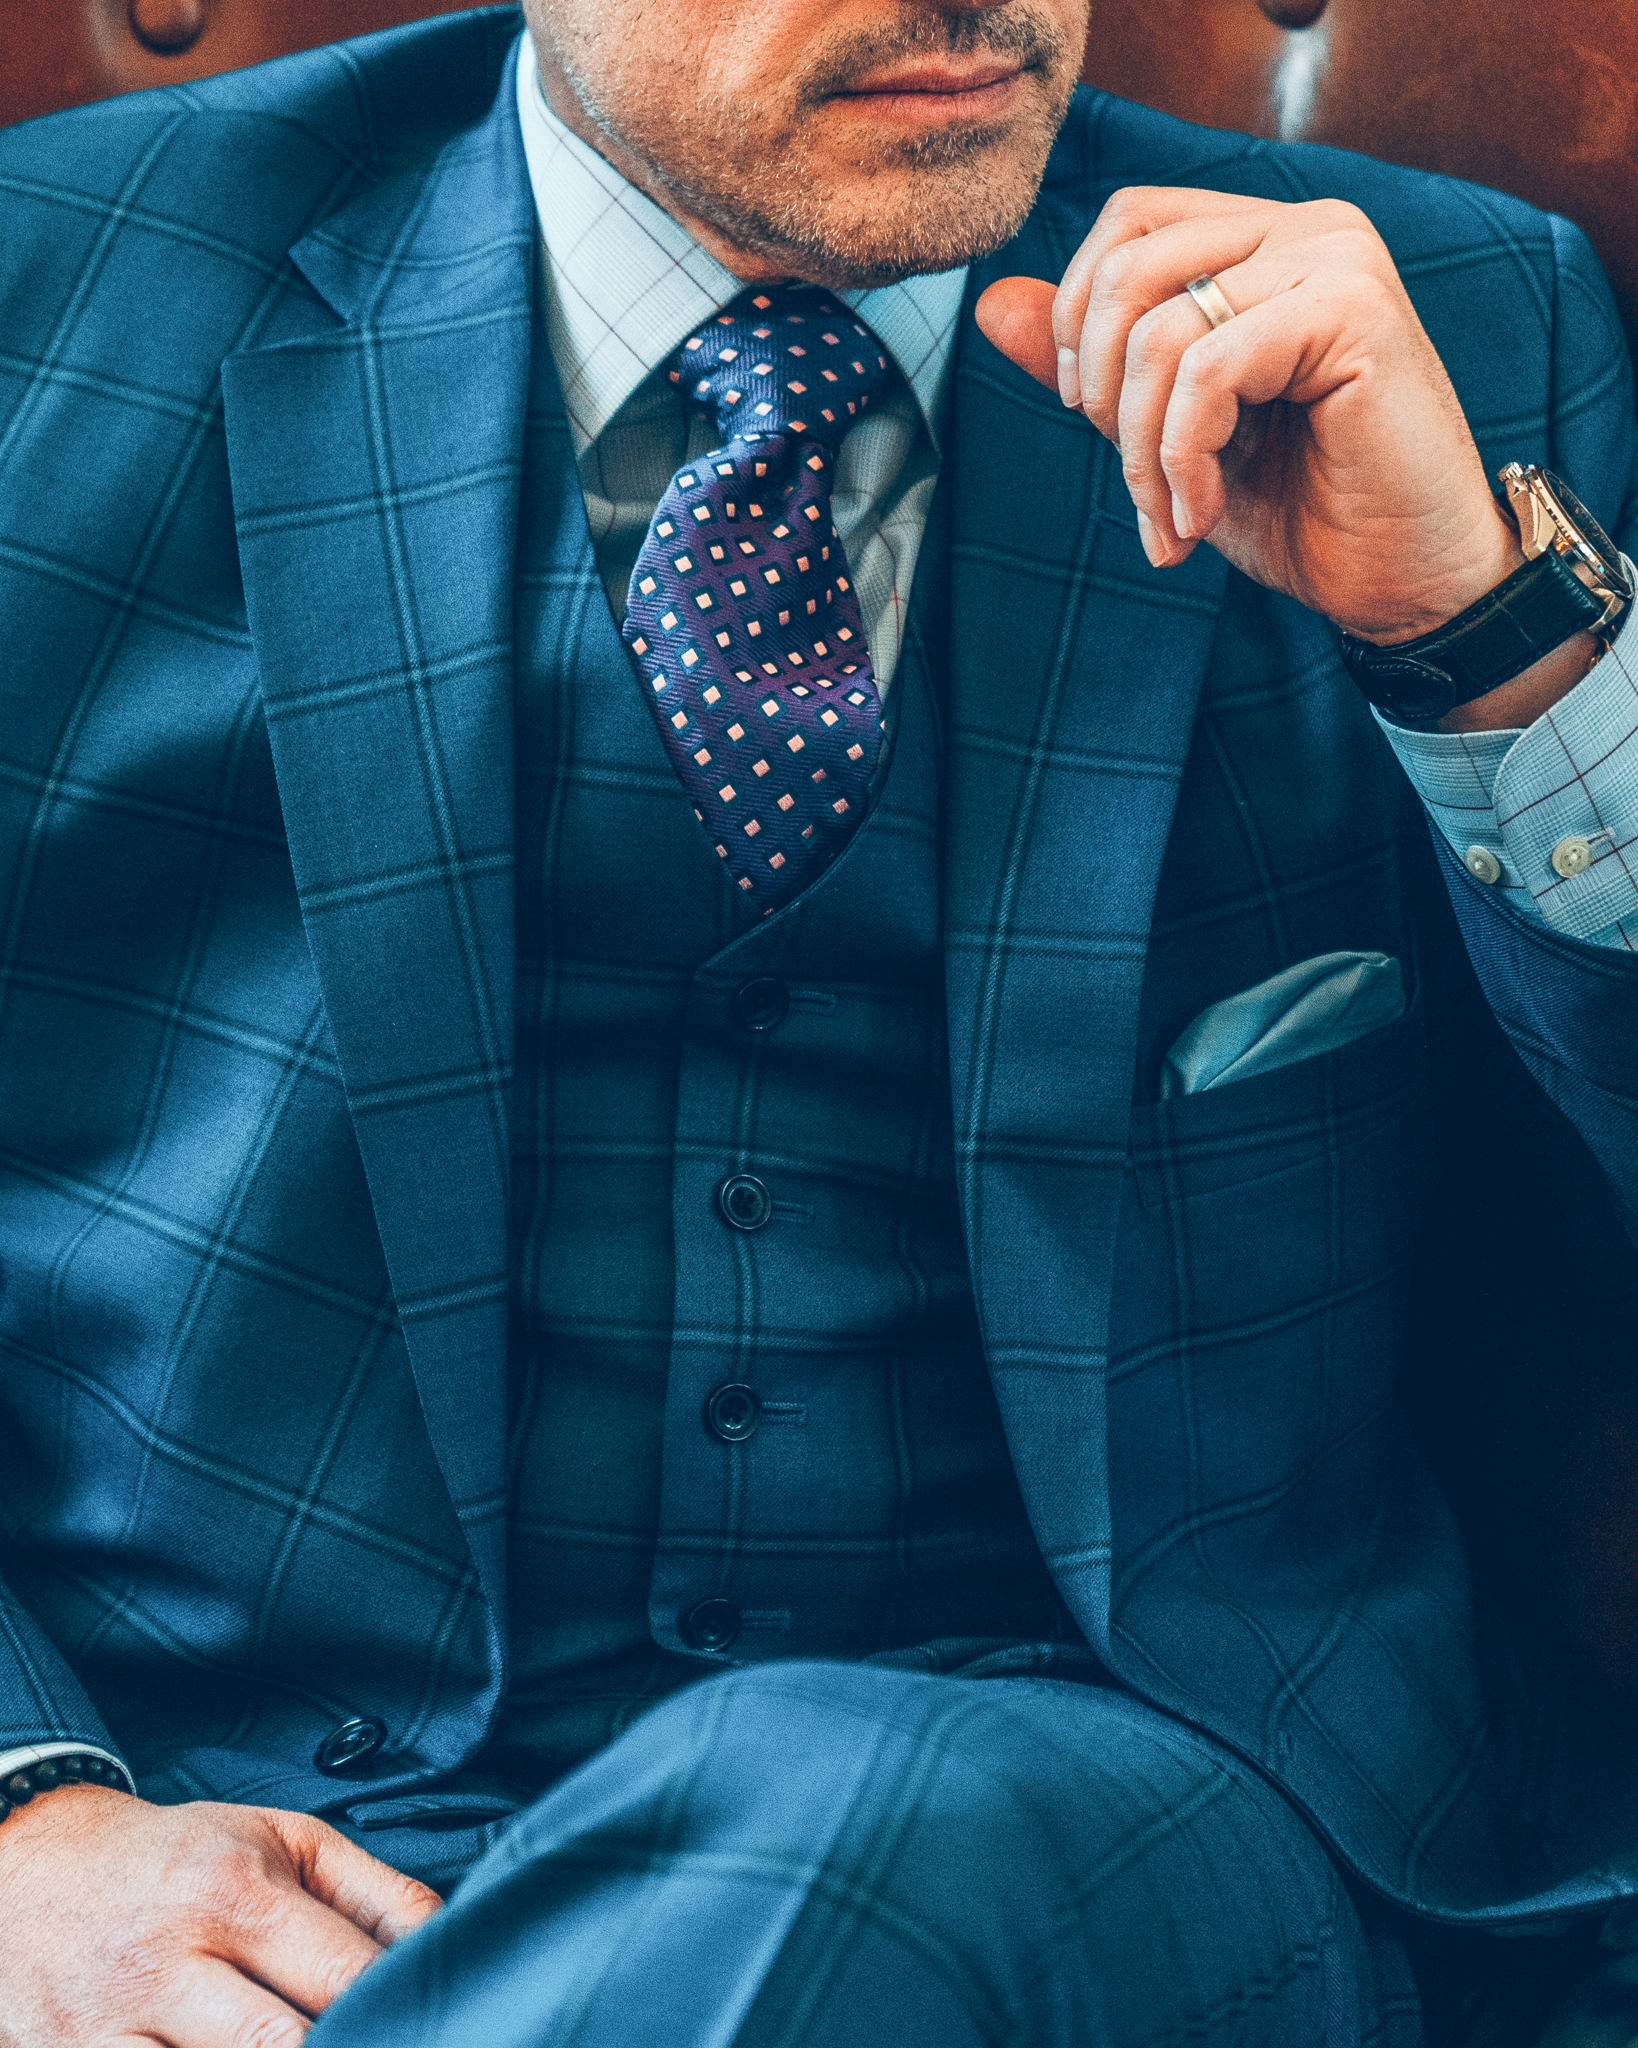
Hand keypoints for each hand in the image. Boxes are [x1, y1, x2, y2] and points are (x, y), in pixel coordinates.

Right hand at [0, 1782, 439, 2044]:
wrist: (36, 1865)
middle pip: (283, 2045)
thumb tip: (445, 1940)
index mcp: (234, 1889)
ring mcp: (115, 2024)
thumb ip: (373, 1891)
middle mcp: (172, 1958)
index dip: (397, 2008)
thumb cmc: (181, 1856)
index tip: (433, 2023)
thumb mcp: (283, 1840)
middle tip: (383, 2043)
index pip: (344, 1974)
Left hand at [975, 186, 1524, 643]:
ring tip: (1173, 522)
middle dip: (1103, 398)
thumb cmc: (1303, 512)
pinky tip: (1201, 517)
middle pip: (1128, 268)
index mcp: (1265, 240)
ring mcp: (1337, 259)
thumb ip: (1093, 367)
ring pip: (1159, 330)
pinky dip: (1181, 460)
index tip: (1091, 416)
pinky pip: (1208, 371)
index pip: (1128, 223)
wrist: (1405, 583)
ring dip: (1141, 454)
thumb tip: (990, 302)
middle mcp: (1307, 227)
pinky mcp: (1354, 312)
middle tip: (1137, 493)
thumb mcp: (1169, 435)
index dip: (1076, 316)